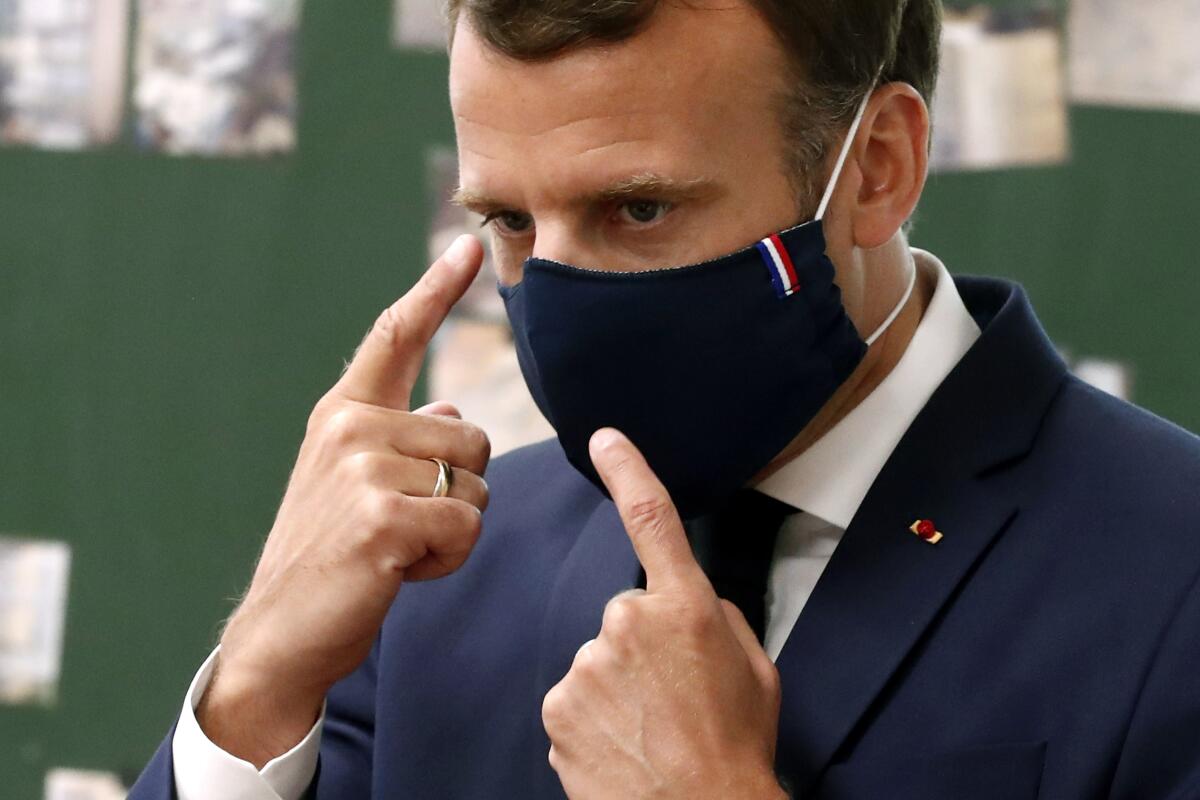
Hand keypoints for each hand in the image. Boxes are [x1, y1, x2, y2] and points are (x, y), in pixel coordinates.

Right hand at [198, 235, 491, 765]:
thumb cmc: (329, 556)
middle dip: (459, 493)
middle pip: (473, 441)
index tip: (468, 245)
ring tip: (395, 549)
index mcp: (342, 412)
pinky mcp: (383, 518)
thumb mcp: (355, 484)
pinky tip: (398, 571)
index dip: (437, 288)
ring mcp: (363, 470)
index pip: (394, 336)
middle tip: (399, 527)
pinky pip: (468, 528)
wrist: (282, 630)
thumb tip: (453, 414)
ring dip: (454, 530)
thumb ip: (400, 441)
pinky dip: (448, 560)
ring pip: (477, 487)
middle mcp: (350, 427)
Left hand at [542, 429, 786, 799]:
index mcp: (687, 607)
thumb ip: (721, 620)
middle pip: (625, 616)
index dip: (627, 469)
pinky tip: (623, 745)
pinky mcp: (559, 705)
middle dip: (641, 647)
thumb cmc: (737, 748)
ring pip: (597, 660)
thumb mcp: (756, 670)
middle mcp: (630, 623)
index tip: (605, 438)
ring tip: (650, 729)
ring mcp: (588, 664)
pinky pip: (575, 699)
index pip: (652, 518)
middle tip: (672, 697)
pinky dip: (594, 719)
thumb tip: (697, 607)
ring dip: (618, 687)